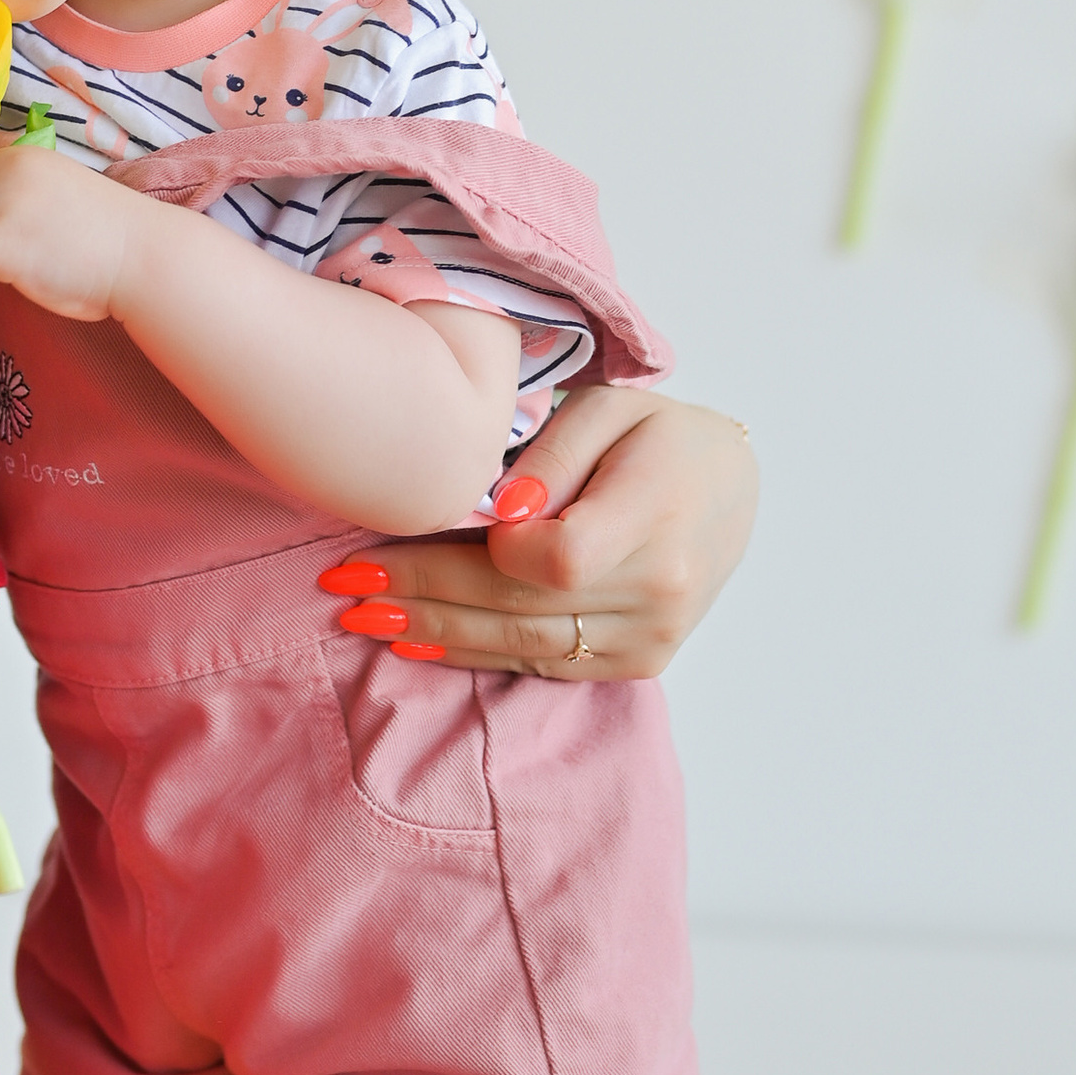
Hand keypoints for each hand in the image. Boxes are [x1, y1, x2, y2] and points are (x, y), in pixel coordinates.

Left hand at [322, 388, 756, 678]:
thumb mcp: (611, 409)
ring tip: (363, 617)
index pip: (552, 560)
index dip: (477, 553)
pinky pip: (544, 665)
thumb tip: (498, 512)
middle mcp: (659, 595)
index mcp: (655, 524)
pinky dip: (477, 654)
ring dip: (436, 634)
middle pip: (520, 607)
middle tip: (343, 585)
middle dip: (422, 595)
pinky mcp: (639, 663)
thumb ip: (554, 453)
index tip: (407, 530)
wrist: (732, 490)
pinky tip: (419, 643)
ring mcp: (652, 639)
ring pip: (523, 645)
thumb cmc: (660, 437)